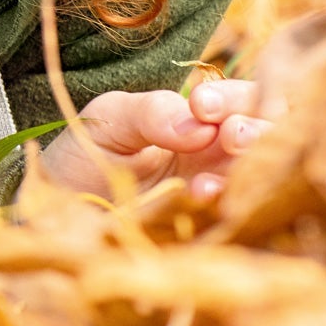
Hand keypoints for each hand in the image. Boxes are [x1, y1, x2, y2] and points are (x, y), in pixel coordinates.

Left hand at [38, 80, 269, 201]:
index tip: (202, 105)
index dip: (233, 98)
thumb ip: (152, 112)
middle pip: (267, 136)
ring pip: (258, 177)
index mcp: (202, 120)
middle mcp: (219, 155)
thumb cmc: (87, 152)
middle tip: (230, 135)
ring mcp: (216, 192)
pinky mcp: (206, 226)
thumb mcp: (111, 118)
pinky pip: (235, 216)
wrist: (58, 206)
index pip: (243, 100)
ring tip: (206, 180)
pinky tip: (199, 200)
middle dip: (255, 131)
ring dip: (242, 172)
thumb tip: (200, 124)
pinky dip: (224, 206)